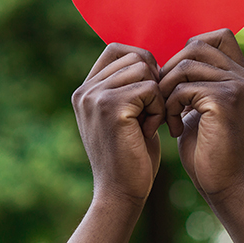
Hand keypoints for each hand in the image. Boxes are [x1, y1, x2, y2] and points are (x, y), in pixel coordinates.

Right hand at [72, 44, 164, 204]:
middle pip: (135, 57)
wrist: (121, 193)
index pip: (117, 49)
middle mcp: (85, 90)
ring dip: (157, 96)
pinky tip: (150, 131)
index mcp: (85, 90)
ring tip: (149, 123)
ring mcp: (95, 97)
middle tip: (151, 113)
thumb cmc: (131, 156)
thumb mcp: (125, 115)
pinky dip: (158, 109)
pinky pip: (150, 88)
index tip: (151, 93)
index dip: (143, 63)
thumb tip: (149, 59)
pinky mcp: (111, 107)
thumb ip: (127, 87)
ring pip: (144, 69)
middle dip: (153, 81)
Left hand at [159, 29, 243, 203]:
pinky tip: (173, 128)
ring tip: (165, 116)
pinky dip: (169, 107)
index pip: (217, 35)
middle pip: (196, 45)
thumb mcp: (200, 108)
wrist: (223, 186)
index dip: (189, 49)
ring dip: (166, 90)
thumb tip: (171, 60)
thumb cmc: (207, 150)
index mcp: (242, 76)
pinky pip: (182, 88)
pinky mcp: (224, 101)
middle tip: (162, 98)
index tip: (175, 80)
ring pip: (184, 65)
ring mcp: (238, 87)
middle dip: (170, 69)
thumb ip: (195, 82)